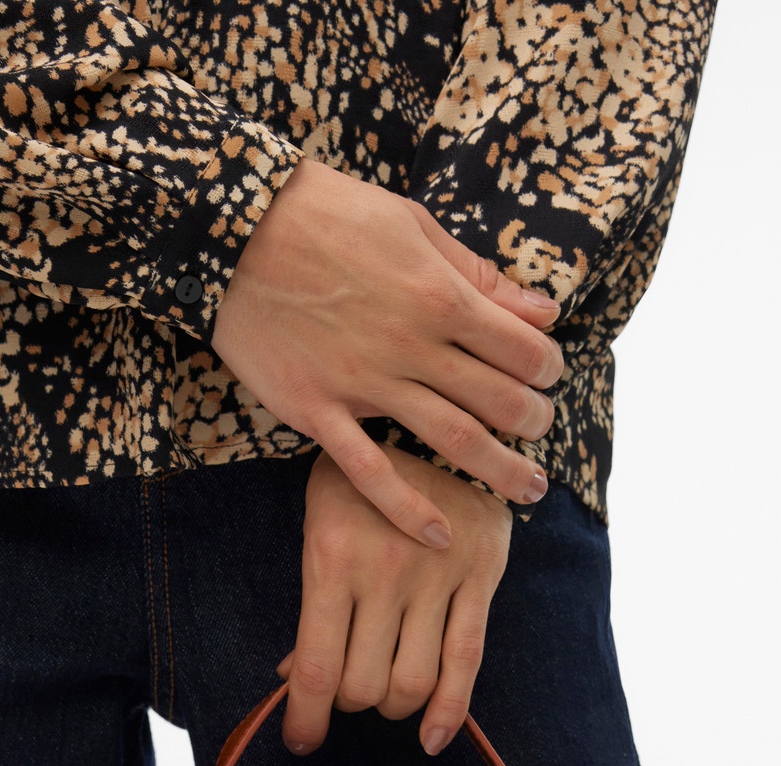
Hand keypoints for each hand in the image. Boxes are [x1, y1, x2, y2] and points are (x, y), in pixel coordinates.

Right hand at [211, 156, 561, 550]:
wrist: (232, 231)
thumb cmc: (325, 215)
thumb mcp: (411, 223)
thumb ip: (476, 274)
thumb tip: (542, 310)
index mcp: (440, 296)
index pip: (521, 349)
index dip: (546, 368)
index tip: (547, 376)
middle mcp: (412, 346)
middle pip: (497, 400)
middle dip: (534, 421)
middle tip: (542, 431)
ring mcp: (364, 385)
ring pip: (452, 440)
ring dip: (500, 470)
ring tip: (530, 490)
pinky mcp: (318, 411)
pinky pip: (370, 471)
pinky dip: (408, 508)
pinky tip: (439, 535)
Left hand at [275, 445, 511, 756]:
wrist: (432, 424)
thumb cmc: (360, 487)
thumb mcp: (319, 530)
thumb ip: (312, 605)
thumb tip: (290, 679)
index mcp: (332, 560)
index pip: (316, 667)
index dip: (305, 718)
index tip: (301, 742)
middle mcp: (385, 572)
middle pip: (364, 686)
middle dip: (351, 703)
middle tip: (349, 689)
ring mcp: (436, 577)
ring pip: (412, 684)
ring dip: (392, 707)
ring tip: (385, 693)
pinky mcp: (479, 578)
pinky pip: (466, 662)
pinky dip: (447, 714)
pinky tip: (429, 741)